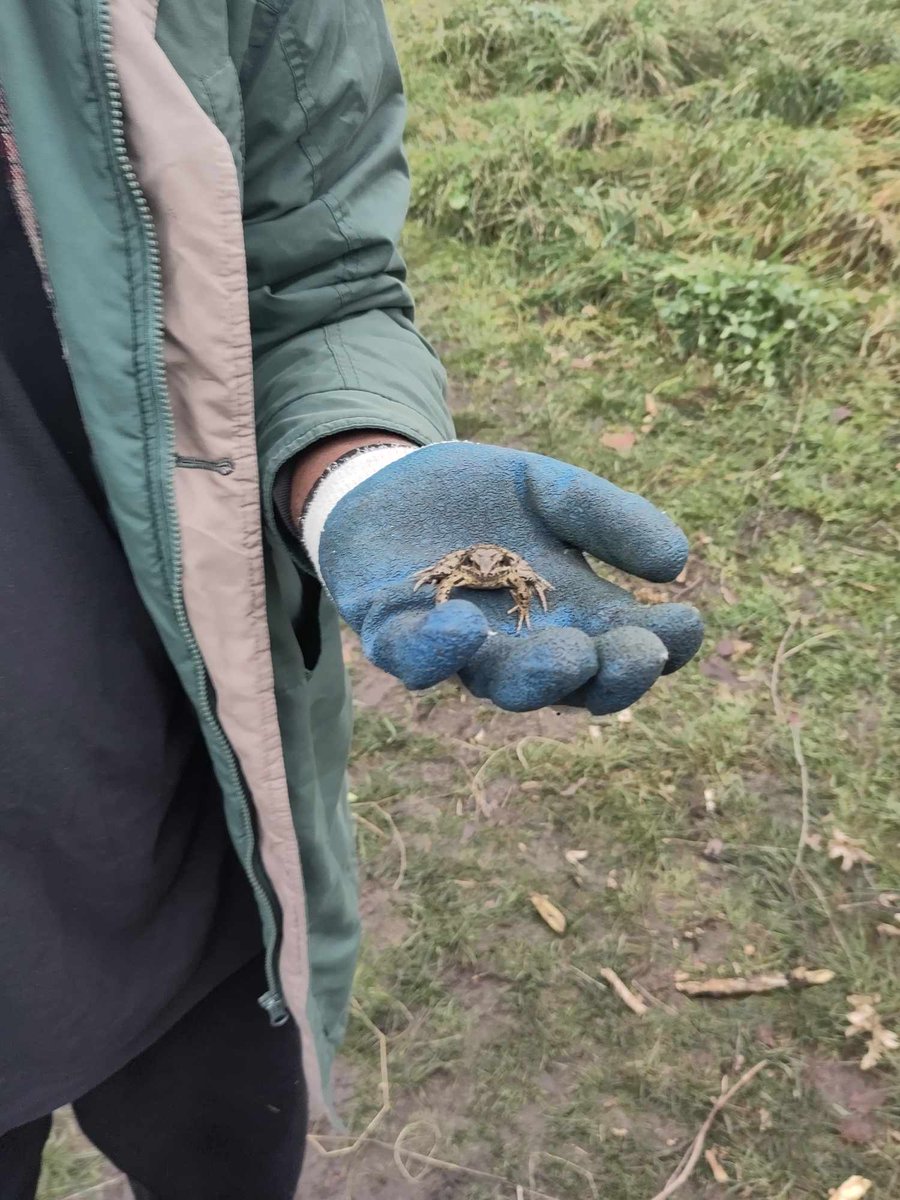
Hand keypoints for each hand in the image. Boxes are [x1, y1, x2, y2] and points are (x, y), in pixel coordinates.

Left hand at [315, 442, 702, 713]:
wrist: (391, 482)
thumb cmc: (483, 497)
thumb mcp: (553, 490)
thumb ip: (607, 519)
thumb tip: (675, 562)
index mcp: (571, 616)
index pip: (624, 646)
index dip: (660, 646)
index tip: (688, 623)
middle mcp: (521, 646)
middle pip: (569, 683)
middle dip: (607, 674)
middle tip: (637, 654)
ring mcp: (459, 648)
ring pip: (500, 682)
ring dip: (537, 675)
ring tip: (571, 653)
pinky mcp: (394, 635)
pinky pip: (415, 657)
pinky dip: (439, 650)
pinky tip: (466, 626)